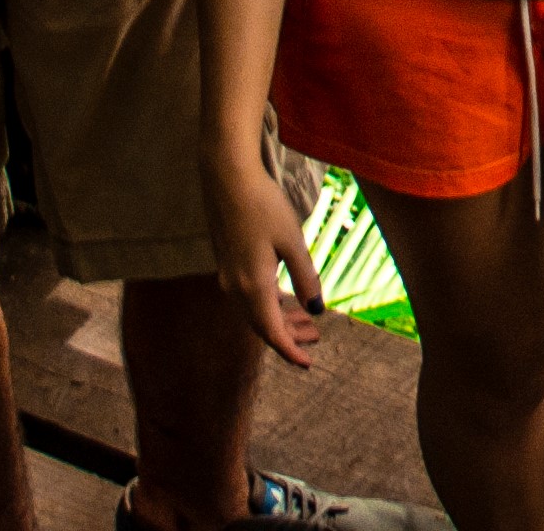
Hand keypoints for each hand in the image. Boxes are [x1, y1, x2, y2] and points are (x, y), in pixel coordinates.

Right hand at [211, 150, 328, 365]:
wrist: (227, 177)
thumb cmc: (263, 205)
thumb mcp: (293, 241)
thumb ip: (305, 277)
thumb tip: (316, 309)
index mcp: (252, 286)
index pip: (271, 332)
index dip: (289, 351)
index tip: (307, 365)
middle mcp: (235, 287)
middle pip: (262, 325)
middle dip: (289, 336)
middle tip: (316, 341)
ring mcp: (228, 275)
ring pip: (255, 311)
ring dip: (281, 319)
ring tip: (309, 323)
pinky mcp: (228, 262)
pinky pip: (249, 295)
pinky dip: (270, 303)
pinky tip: (285, 298)